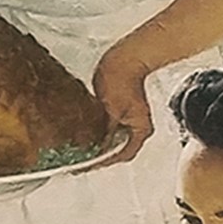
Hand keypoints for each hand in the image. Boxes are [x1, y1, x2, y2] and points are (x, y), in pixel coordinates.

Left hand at [89, 44, 154, 163]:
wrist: (125, 58)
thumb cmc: (122, 77)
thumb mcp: (111, 109)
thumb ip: (105, 131)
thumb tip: (97, 147)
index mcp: (140, 129)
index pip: (122, 155)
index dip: (104, 162)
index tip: (89, 166)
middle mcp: (136, 127)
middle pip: (118, 149)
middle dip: (100, 155)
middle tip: (82, 161)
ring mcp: (128, 119)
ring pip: (112, 139)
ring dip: (98, 144)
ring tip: (81, 149)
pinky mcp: (119, 111)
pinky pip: (108, 128)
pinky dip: (97, 132)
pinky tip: (85, 133)